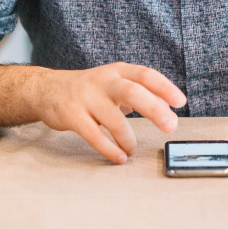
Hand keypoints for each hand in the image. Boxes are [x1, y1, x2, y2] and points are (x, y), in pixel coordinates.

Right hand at [35, 62, 186, 163]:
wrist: (47, 89)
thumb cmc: (90, 89)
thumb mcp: (115, 83)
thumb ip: (141, 93)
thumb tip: (169, 110)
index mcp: (118, 71)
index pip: (145, 74)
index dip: (164, 87)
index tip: (181, 102)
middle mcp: (103, 81)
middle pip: (132, 91)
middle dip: (154, 109)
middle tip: (170, 126)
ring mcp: (86, 98)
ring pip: (113, 118)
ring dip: (128, 138)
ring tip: (133, 149)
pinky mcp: (71, 115)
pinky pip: (94, 135)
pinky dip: (109, 149)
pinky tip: (119, 157)